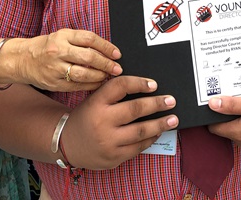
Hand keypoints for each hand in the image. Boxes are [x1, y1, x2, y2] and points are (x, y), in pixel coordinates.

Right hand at [11, 29, 122, 91]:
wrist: (21, 59)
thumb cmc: (46, 47)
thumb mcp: (61, 36)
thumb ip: (80, 41)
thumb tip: (106, 50)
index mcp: (62, 36)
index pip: (89, 39)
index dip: (106, 46)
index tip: (117, 53)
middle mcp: (58, 51)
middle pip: (88, 57)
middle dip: (106, 64)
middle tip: (117, 68)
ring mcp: (55, 68)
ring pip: (82, 74)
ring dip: (99, 76)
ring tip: (107, 76)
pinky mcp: (53, 83)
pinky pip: (75, 86)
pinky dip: (89, 85)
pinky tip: (97, 84)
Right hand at [61, 76, 178, 169]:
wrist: (66, 144)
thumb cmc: (86, 117)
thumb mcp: (93, 100)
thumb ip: (114, 94)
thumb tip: (146, 87)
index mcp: (96, 103)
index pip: (120, 86)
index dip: (139, 83)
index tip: (153, 84)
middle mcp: (102, 121)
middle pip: (135, 109)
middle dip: (157, 104)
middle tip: (171, 100)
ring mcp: (108, 141)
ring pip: (140, 131)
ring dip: (160, 124)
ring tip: (173, 119)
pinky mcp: (113, 157)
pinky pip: (138, 147)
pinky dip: (150, 139)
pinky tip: (157, 132)